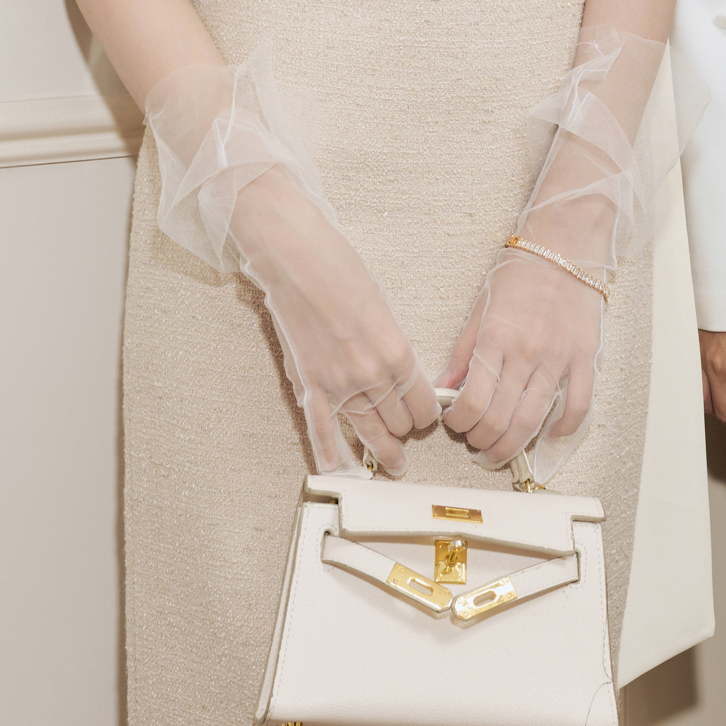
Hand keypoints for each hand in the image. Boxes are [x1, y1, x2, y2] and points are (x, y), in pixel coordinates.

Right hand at [230, 170, 438, 473]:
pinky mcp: (308, 381)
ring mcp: (338, 381)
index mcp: (396, 350)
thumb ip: (391, 344)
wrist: (296, 258)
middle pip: (398, 420)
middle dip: (406, 429)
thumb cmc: (340, 270)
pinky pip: (320, 425)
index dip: (428, 414)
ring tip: (393, 463)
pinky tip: (333, 467)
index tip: (427, 417)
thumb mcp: (383, 306)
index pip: (422, 400)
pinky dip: (326, 449)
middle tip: (409, 434)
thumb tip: (396, 372)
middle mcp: (370, 372)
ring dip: (383, 450)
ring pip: (367, 429)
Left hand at [440, 249, 604, 470]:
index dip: (459, 423)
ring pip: (533, 421)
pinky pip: (578, 407)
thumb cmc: (521, 271)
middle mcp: (527, 353)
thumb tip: (444, 388)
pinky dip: (563, 429)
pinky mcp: (585, 359)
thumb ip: (463, 352)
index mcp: (497, 339)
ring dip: (511, 446)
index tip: (454, 424)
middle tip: (474, 444)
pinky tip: (548, 436)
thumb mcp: (480, 307)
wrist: (565, 244)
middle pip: (500, 420)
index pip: (473, 401)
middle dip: (481, 442)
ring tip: (498, 451)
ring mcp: (559, 359)